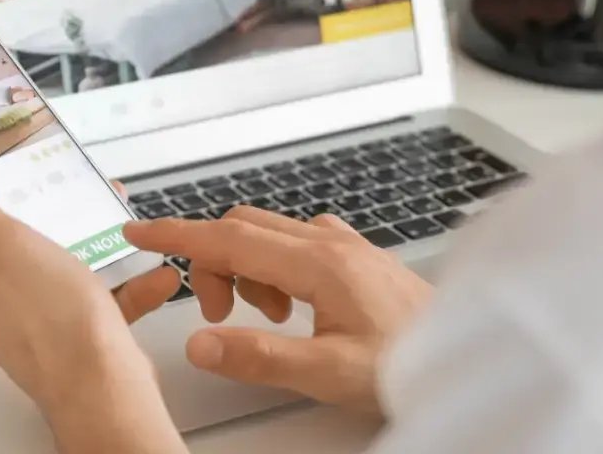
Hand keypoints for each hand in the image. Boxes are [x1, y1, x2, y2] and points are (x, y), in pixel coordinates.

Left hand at [0, 160, 183, 452]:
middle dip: (25, 200)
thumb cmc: (49, 314)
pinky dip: (119, 281)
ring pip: (48, 262)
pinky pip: (92, 296)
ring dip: (80, 235)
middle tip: (49, 174)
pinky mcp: (67, 334)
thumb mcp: (2, 244)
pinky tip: (150, 273)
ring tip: (110, 213)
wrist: (98, 385)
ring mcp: (28, 316)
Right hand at [123, 207, 432, 413]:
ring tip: (263, 320)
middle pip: (243, 229)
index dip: (177, 234)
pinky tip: (290, 307)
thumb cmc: (408, 362)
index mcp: (318, 263)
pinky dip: (272, 266)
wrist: (465, 355)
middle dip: (212, 263)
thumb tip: (200, 342)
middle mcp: (330, 242)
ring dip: (245, 268)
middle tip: (216, 316)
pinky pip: (294, 243)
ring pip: (268, 234)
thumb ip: (260, 357)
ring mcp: (344, 245)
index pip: (229, 238)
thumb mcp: (328, 373)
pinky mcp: (354, 256)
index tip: (138, 229)